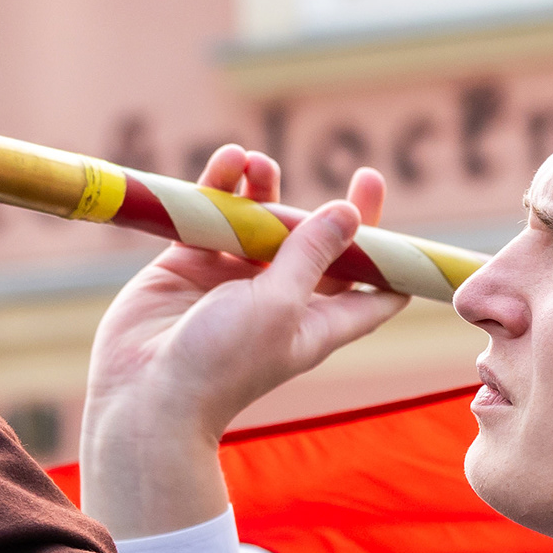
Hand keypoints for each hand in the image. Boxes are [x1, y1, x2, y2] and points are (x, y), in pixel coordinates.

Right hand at [78, 147, 403, 538]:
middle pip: (319, 247)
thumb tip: (349, 213)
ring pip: (262, 222)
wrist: (144, 392)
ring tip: (258, 162)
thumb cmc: (222, 361)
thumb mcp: (280, 304)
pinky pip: (213, 216)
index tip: (407, 228)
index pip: (372, 290)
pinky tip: (229, 159)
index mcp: (317, 322)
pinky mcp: (190, 264)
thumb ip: (312, 254)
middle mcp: (280, 299)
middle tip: (359, 172)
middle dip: (333, 211)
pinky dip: (221, 186)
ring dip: (266, 188)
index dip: (393, 257)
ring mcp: (233, 280)